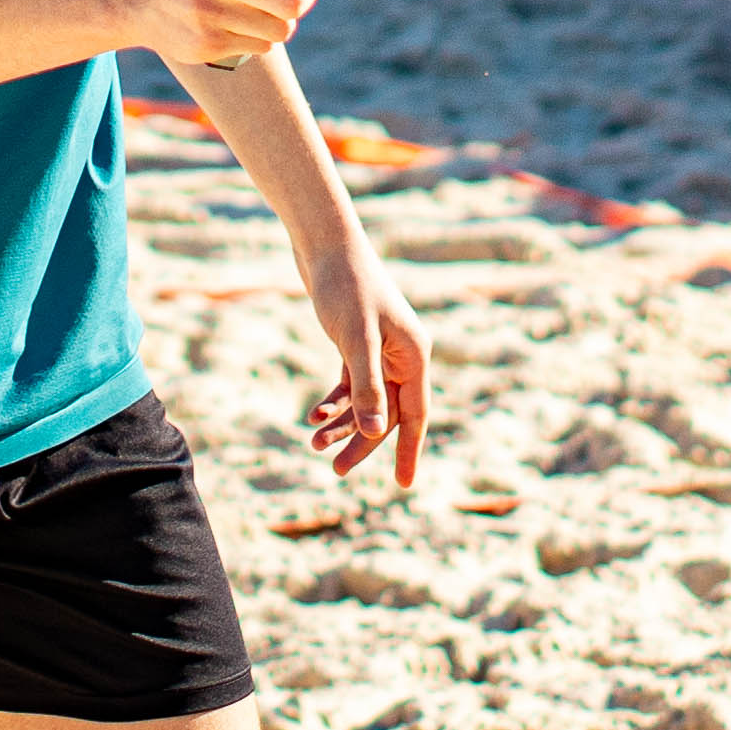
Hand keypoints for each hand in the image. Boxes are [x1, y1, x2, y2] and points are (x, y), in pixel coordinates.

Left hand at [301, 239, 431, 484]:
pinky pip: (351, 386)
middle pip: (388, 413)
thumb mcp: (356, 339)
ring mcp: (381, 350)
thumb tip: (377, 432)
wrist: (325, 244)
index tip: (403, 485)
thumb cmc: (345, 287)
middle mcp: (403, 355)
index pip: (416, 415)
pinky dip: (334, 402)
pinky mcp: (357, 343)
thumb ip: (367, 387)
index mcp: (414, 355)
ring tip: (313, 443)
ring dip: (343, 424)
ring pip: (367, 402)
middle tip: (337, 471)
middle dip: (363, 443)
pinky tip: (313, 416)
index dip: (409, 451)